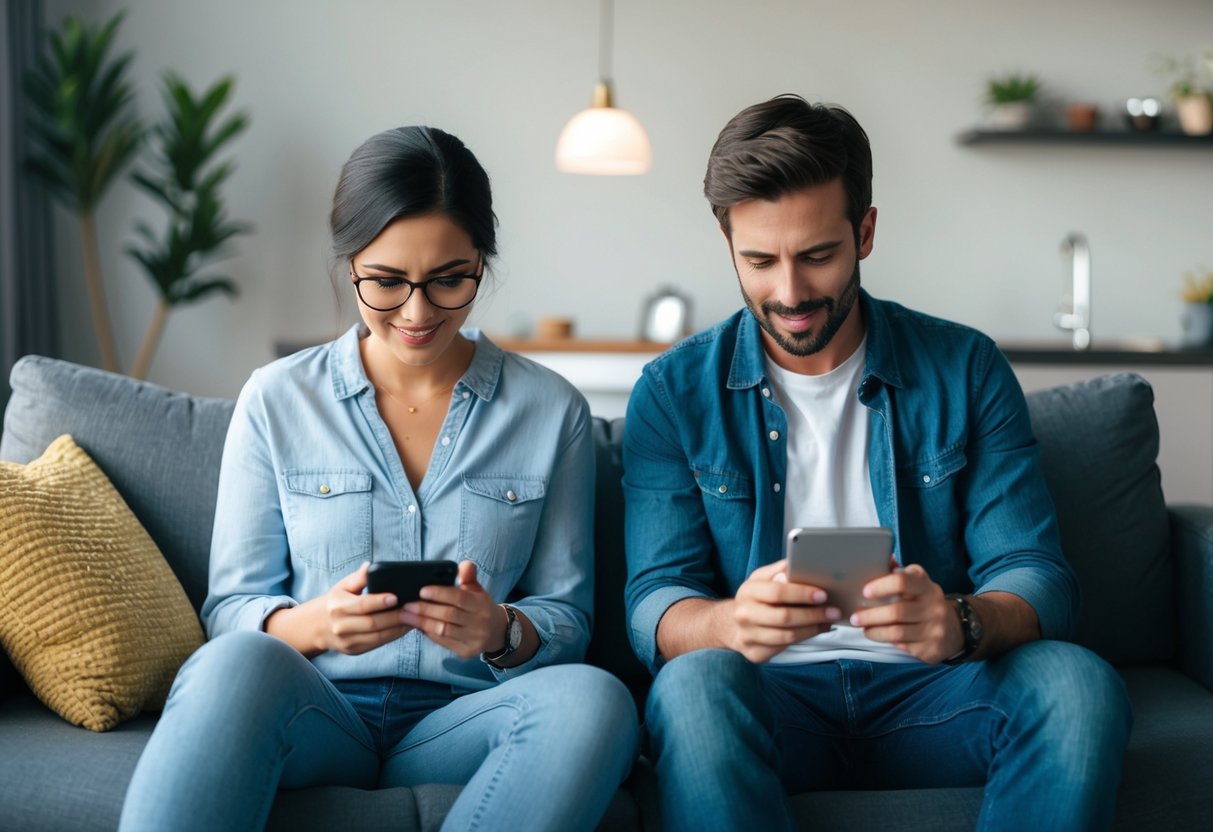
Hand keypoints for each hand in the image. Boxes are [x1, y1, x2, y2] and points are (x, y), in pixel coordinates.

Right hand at [315, 562, 414, 654]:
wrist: (319, 626)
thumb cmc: (336, 602)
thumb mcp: (343, 586)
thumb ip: (358, 577)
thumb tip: (369, 566)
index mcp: (338, 606)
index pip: (361, 605)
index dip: (379, 602)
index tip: (396, 597)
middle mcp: (341, 626)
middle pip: (373, 623)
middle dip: (396, 616)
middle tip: (413, 608)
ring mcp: (347, 640)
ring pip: (378, 636)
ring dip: (399, 628)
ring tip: (413, 617)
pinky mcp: (354, 650)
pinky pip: (378, 643)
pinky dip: (393, 635)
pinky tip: (405, 627)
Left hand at [401, 560, 503, 658]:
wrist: (496, 631)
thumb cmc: (480, 607)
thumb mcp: (478, 590)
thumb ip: (469, 577)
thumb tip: (464, 565)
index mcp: (481, 605)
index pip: (459, 598)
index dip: (440, 594)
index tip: (422, 590)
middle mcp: (479, 623)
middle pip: (448, 615)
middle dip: (425, 609)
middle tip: (407, 604)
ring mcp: (473, 639)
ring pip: (443, 630)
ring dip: (422, 622)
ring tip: (406, 615)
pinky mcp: (466, 651)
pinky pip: (443, 642)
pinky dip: (428, 633)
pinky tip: (417, 626)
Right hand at [726, 559, 841, 663]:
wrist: (731, 625)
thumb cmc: (755, 598)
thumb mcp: (762, 578)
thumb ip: (780, 570)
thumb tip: (799, 563)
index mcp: (748, 591)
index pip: (777, 592)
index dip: (802, 593)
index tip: (823, 594)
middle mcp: (744, 615)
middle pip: (784, 617)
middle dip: (813, 614)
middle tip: (834, 611)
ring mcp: (748, 636)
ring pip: (787, 636)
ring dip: (812, 629)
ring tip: (828, 622)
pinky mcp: (755, 654)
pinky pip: (784, 648)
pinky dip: (803, 639)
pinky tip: (815, 631)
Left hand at [848, 564, 963, 662]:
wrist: (955, 628)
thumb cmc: (925, 602)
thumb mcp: (918, 584)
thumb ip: (899, 573)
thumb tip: (881, 557)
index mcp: (926, 586)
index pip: (903, 581)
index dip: (881, 586)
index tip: (865, 592)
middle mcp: (933, 607)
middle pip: (896, 611)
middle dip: (870, 615)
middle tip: (855, 618)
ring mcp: (933, 629)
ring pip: (897, 632)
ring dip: (874, 631)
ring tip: (863, 628)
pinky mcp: (930, 648)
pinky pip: (902, 646)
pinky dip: (886, 641)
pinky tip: (877, 636)